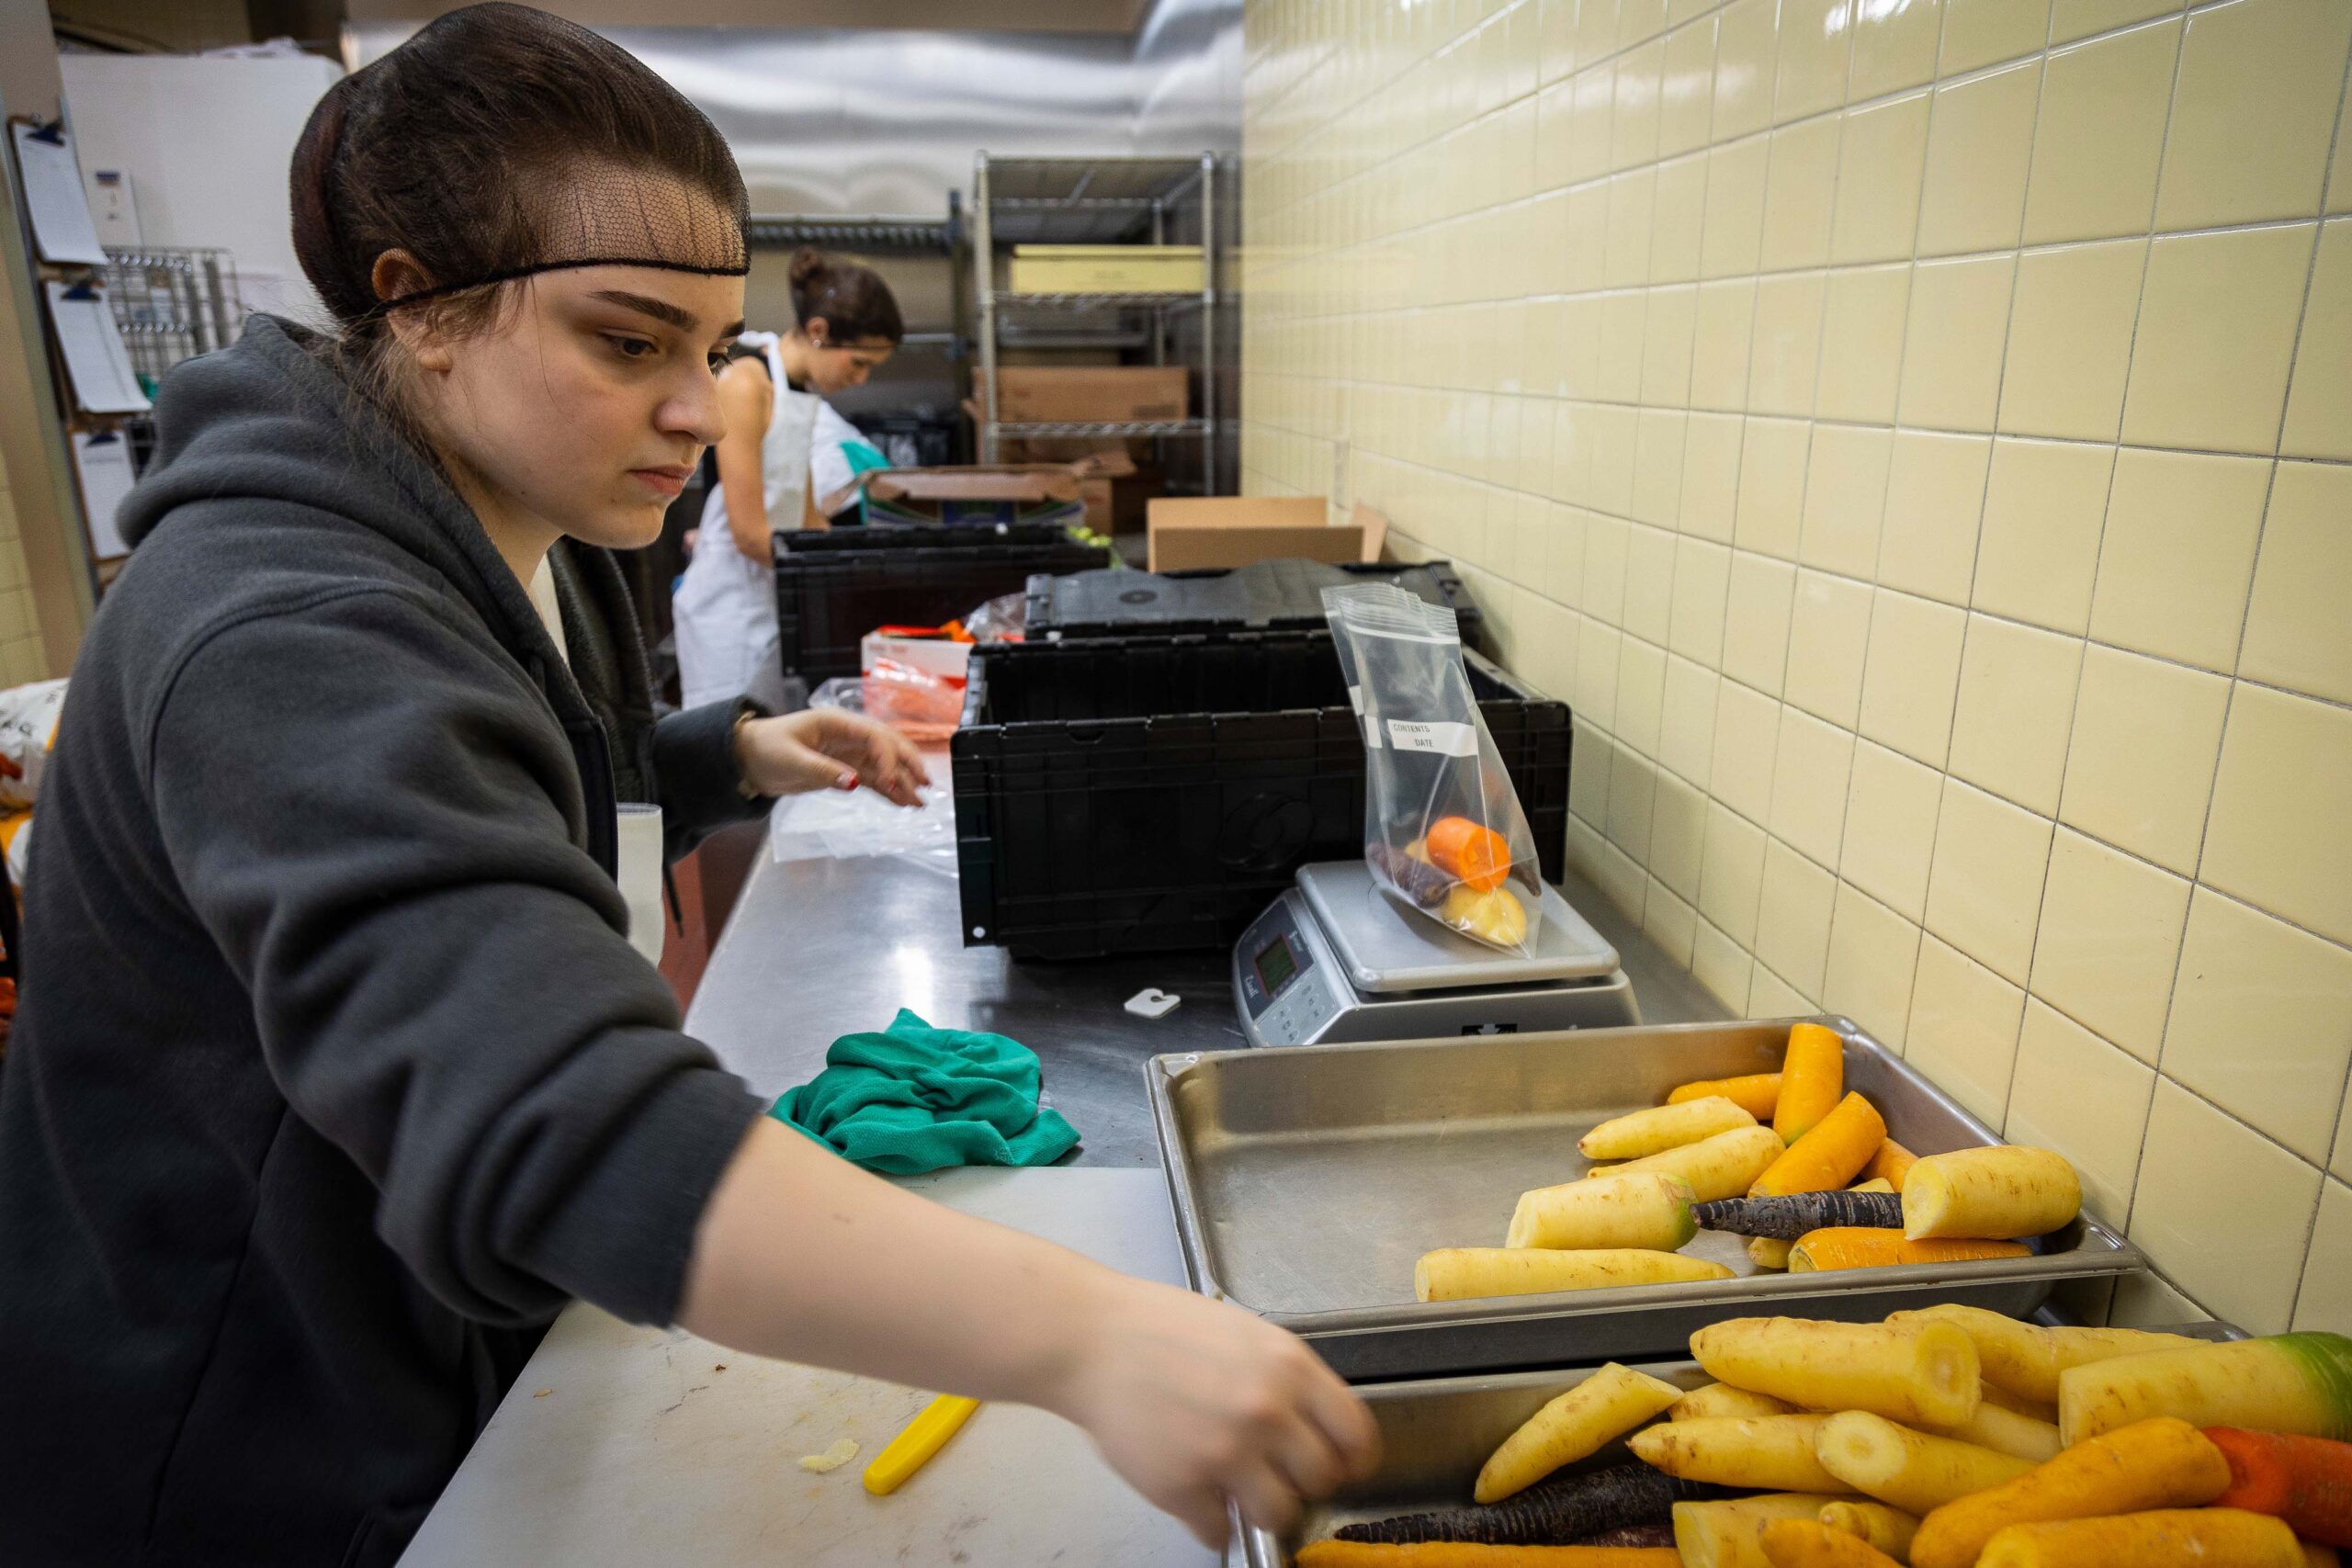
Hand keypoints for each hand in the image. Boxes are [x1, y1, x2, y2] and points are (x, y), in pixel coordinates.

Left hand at [734, 709, 929, 804]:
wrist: (747, 760)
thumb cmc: (765, 750)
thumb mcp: (792, 761)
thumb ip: (824, 772)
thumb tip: (854, 783)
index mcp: (836, 723)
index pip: (873, 735)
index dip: (887, 756)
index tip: (890, 781)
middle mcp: (847, 735)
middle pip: (887, 746)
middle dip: (907, 764)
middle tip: (925, 784)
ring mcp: (847, 752)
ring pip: (883, 765)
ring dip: (901, 781)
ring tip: (920, 802)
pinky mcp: (844, 769)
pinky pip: (872, 779)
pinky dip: (888, 790)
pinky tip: (903, 802)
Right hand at [1045, 1273, 1380, 1548]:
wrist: (1091, 1340)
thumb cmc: (1161, 1329)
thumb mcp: (1246, 1335)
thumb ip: (1287, 1380)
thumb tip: (1318, 1429)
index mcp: (1289, 1368)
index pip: (1356, 1435)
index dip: (1352, 1458)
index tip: (1342, 1466)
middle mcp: (1266, 1412)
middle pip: (1322, 1480)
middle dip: (1302, 1481)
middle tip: (1277, 1472)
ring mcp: (1224, 1453)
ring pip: (1278, 1515)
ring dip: (1262, 1508)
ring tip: (1238, 1488)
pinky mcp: (1183, 1487)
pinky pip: (1217, 1532)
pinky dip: (1209, 1522)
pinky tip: (1196, 1493)